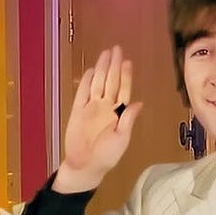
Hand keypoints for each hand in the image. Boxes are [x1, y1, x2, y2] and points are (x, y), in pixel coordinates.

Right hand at [55, 46, 143, 193]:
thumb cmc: (106, 155)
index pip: (123, 89)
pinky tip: (91, 71)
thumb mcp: (121, 139)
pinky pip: (82, 94)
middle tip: (116, 49)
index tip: (127, 61)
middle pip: (110, 81)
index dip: (125, 75)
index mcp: (118, 112)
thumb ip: (128, 120)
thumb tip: (138, 103)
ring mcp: (91, 108)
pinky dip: (86, 82)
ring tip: (105, 54)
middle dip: (114, 65)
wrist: (85, 165)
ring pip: (98, 84)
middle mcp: (106, 106)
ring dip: (102, 69)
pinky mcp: (78, 112)